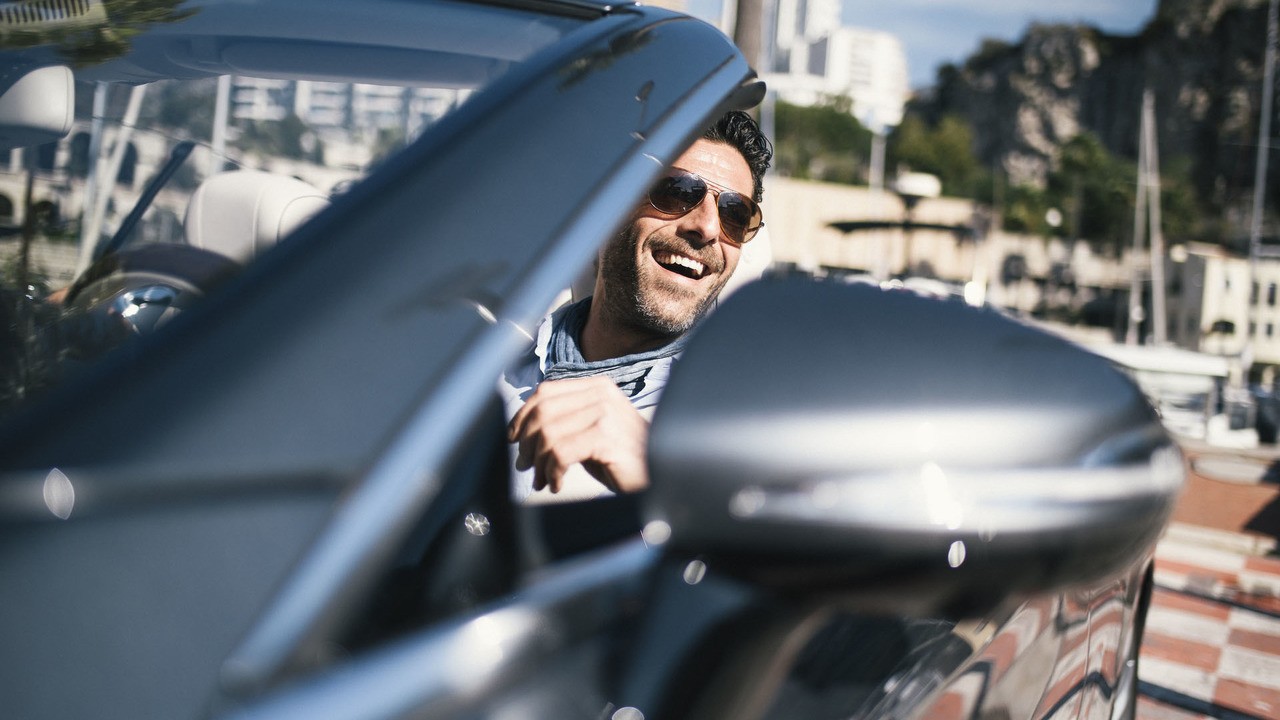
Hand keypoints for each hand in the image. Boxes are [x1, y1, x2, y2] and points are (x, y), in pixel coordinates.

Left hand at [507, 376, 649, 494]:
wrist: (661, 474)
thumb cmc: (623, 458)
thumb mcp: (591, 431)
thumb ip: (564, 423)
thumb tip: (523, 435)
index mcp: (596, 387)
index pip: (545, 392)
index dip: (522, 416)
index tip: (513, 439)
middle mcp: (600, 394)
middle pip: (543, 412)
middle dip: (527, 442)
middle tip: (527, 467)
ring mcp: (604, 414)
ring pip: (549, 433)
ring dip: (539, 463)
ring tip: (543, 480)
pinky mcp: (606, 438)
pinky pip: (561, 452)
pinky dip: (553, 472)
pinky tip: (558, 484)